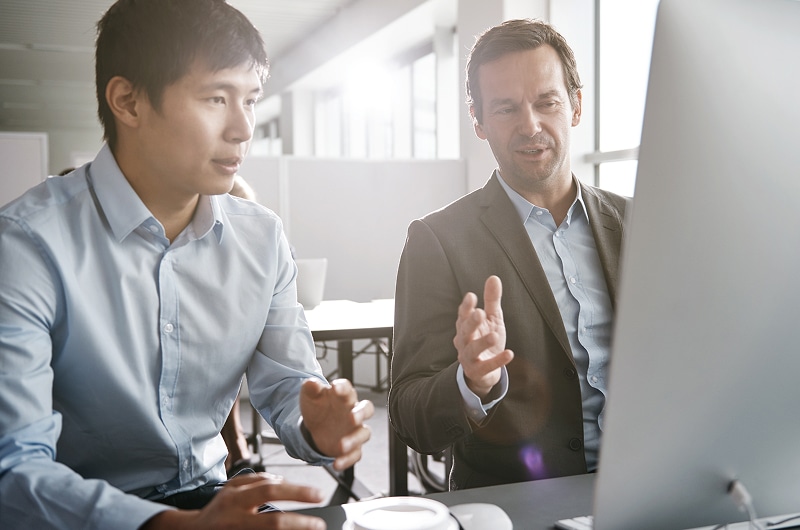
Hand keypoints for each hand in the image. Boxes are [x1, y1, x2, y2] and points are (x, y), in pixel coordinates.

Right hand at [141, 473, 325, 529]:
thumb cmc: (218, 508)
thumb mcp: (232, 487)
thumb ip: (257, 480)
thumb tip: (283, 480)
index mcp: (236, 499)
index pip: (270, 491)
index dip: (296, 492)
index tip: (318, 494)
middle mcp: (237, 519)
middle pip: (273, 522)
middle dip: (300, 523)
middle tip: (319, 523)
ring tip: (312, 529)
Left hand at [300, 378, 374, 470]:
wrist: (313, 428)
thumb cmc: (317, 408)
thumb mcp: (310, 396)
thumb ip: (311, 388)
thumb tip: (312, 383)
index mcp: (343, 397)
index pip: (348, 389)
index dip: (343, 388)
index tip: (335, 387)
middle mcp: (353, 412)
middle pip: (366, 409)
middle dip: (361, 413)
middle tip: (352, 417)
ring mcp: (354, 430)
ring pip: (363, 433)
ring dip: (354, 440)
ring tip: (341, 446)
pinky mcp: (352, 447)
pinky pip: (355, 454)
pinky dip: (347, 460)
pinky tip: (336, 463)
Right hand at [453, 275, 513, 398]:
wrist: (485, 371)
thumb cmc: (486, 339)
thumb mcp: (491, 318)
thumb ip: (491, 300)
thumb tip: (494, 277)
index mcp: (465, 326)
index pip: (463, 315)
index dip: (466, 307)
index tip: (472, 296)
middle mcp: (463, 341)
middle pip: (465, 331)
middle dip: (471, 322)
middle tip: (480, 313)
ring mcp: (468, 358)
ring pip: (472, 350)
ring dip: (482, 342)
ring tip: (494, 335)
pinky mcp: (478, 371)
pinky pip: (487, 367)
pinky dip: (497, 361)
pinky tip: (509, 354)